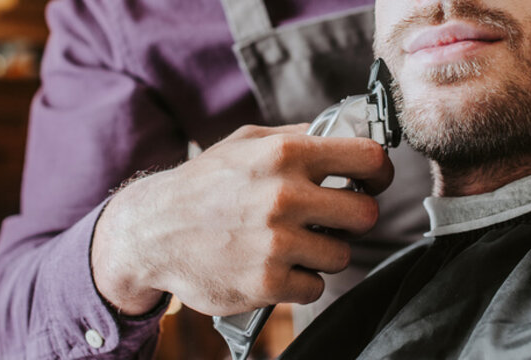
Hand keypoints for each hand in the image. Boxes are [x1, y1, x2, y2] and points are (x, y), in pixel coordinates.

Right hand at [91, 124, 393, 315]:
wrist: (151, 232)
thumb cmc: (203, 185)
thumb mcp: (246, 143)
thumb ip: (296, 137)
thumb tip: (345, 135)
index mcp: (285, 154)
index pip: (368, 159)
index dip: (378, 174)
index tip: (372, 183)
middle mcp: (285, 196)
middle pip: (364, 215)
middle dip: (351, 220)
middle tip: (330, 221)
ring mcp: (277, 242)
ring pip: (340, 255)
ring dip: (321, 253)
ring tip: (290, 245)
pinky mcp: (267, 283)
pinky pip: (315, 287)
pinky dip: (299, 282)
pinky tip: (275, 267)